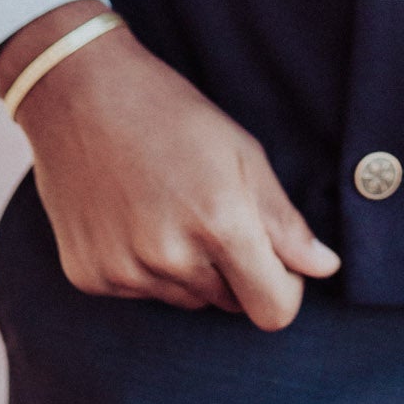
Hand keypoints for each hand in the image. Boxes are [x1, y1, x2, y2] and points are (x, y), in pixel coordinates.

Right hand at [0, 3, 339, 328]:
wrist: (78, 94)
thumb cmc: (172, 115)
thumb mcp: (242, 154)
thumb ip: (284, 221)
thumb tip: (324, 269)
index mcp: (220, 224)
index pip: (274, 310)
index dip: (284, 289)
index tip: (276, 262)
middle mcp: (171, 257)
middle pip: (231, 304)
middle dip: (236, 271)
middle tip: (212, 213)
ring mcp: (125, 271)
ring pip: (187, 299)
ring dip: (190, 268)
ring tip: (169, 206)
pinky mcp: (90, 277)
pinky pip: (141, 292)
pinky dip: (146, 266)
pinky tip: (132, 216)